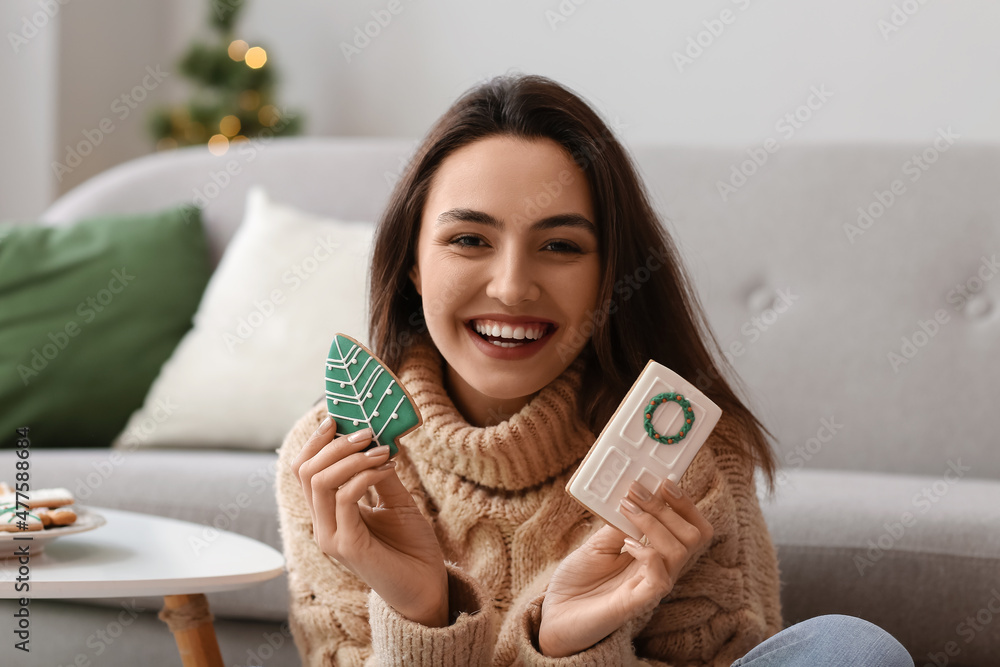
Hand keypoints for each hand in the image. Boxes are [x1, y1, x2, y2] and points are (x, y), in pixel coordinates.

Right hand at [291, 417, 448, 626]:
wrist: (427, 586)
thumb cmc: (411, 546)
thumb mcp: (396, 500)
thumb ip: (380, 473)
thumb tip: (376, 438)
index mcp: (328, 513)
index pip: (304, 470)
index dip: (316, 441)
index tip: (338, 417)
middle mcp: (322, 525)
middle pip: (305, 471)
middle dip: (334, 443)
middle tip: (367, 431)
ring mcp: (331, 537)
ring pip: (319, 481)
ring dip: (350, 457)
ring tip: (380, 448)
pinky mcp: (348, 546)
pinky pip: (345, 498)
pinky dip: (365, 475)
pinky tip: (388, 468)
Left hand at [538, 478, 713, 656]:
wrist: (556, 614)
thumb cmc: (578, 580)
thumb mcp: (598, 542)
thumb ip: (619, 524)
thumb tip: (635, 497)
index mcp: (655, 553)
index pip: (690, 527)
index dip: (685, 504)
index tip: (665, 481)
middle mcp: (660, 568)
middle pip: (694, 536)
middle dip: (669, 507)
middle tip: (638, 490)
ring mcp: (651, 585)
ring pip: (682, 551)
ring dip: (655, 522)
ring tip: (628, 509)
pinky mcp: (638, 602)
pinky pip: (661, 578)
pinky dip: (648, 554)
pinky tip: (628, 545)